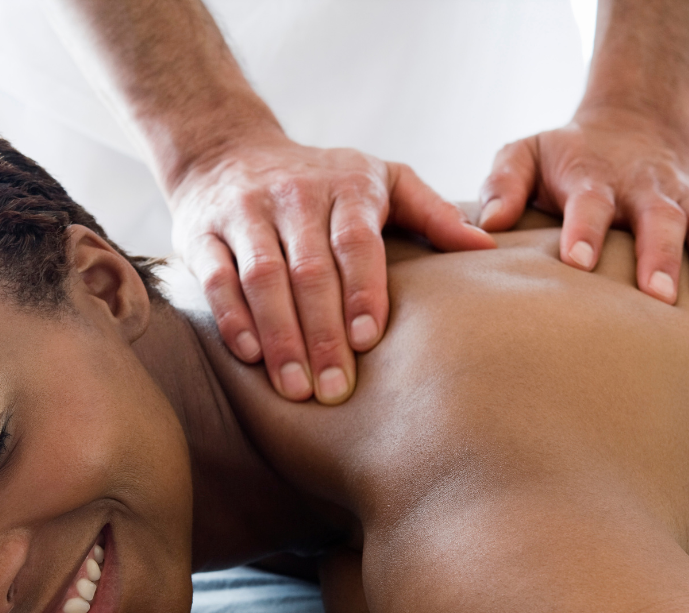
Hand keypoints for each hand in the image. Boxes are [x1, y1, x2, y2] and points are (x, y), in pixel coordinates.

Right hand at [169, 135, 494, 403]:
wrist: (226, 149)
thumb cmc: (322, 179)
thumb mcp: (382, 179)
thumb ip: (432, 213)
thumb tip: (487, 246)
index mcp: (345, 185)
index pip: (355, 241)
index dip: (361, 290)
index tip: (368, 340)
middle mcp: (292, 195)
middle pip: (308, 269)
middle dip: (322, 332)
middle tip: (335, 388)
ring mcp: (242, 213)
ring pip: (261, 278)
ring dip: (279, 336)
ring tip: (296, 387)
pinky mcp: (201, 233)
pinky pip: (215, 278)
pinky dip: (232, 318)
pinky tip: (251, 357)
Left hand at [477, 112, 688, 307]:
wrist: (629, 125)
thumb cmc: (565, 157)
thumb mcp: (524, 153)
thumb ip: (503, 184)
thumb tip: (488, 224)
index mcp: (594, 177)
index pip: (588, 203)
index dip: (585, 230)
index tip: (580, 263)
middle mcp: (645, 187)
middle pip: (658, 219)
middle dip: (660, 257)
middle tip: (659, 298)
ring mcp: (685, 197)